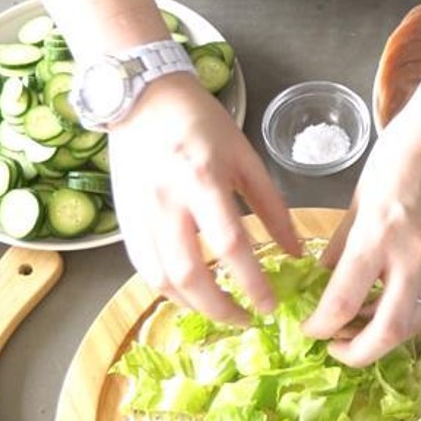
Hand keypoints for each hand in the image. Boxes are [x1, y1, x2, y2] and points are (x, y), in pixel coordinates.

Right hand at [108, 73, 300, 322]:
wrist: (143, 100)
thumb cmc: (201, 123)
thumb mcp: (246, 158)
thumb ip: (271, 207)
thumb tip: (295, 252)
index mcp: (203, 179)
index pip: (229, 244)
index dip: (251, 281)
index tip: (271, 305)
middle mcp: (167, 201)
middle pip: (189, 273)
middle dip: (220, 308)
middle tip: (247, 320)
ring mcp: (140, 214)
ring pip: (162, 278)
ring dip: (193, 306)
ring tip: (222, 312)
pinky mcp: (125, 221)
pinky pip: (143, 268)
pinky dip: (168, 290)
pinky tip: (190, 295)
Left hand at [302, 101, 420, 364]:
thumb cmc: (406, 147)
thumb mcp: (361, 193)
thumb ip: (343, 240)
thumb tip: (325, 274)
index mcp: (379, 234)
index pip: (344, 302)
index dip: (321, 326)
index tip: (310, 329)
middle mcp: (413, 256)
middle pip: (388, 333)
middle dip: (358, 353)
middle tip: (336, 348)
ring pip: (413, 321)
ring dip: (383, 334)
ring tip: (357, 327)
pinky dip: (403, 307)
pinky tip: (384, 297)